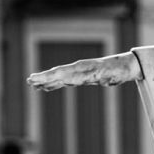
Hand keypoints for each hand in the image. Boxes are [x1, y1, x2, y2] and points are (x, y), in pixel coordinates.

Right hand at [27, 51, 142, 90]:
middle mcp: (78, 69)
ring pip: (59, 77)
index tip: (38, 78)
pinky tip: (46, 88)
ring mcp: (78, 72)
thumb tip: (103, 78)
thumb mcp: (113, 75)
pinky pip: (64, 80)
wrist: (124, 66)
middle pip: (58, 74)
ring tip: (32, 84)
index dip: (49, 77)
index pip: (63, 73)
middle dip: (43, 78)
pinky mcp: (80, 76)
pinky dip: (55, 84)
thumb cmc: (119, 71)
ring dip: (46, 81)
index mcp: (84, 69)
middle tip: (29, 81)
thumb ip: (105, 77)